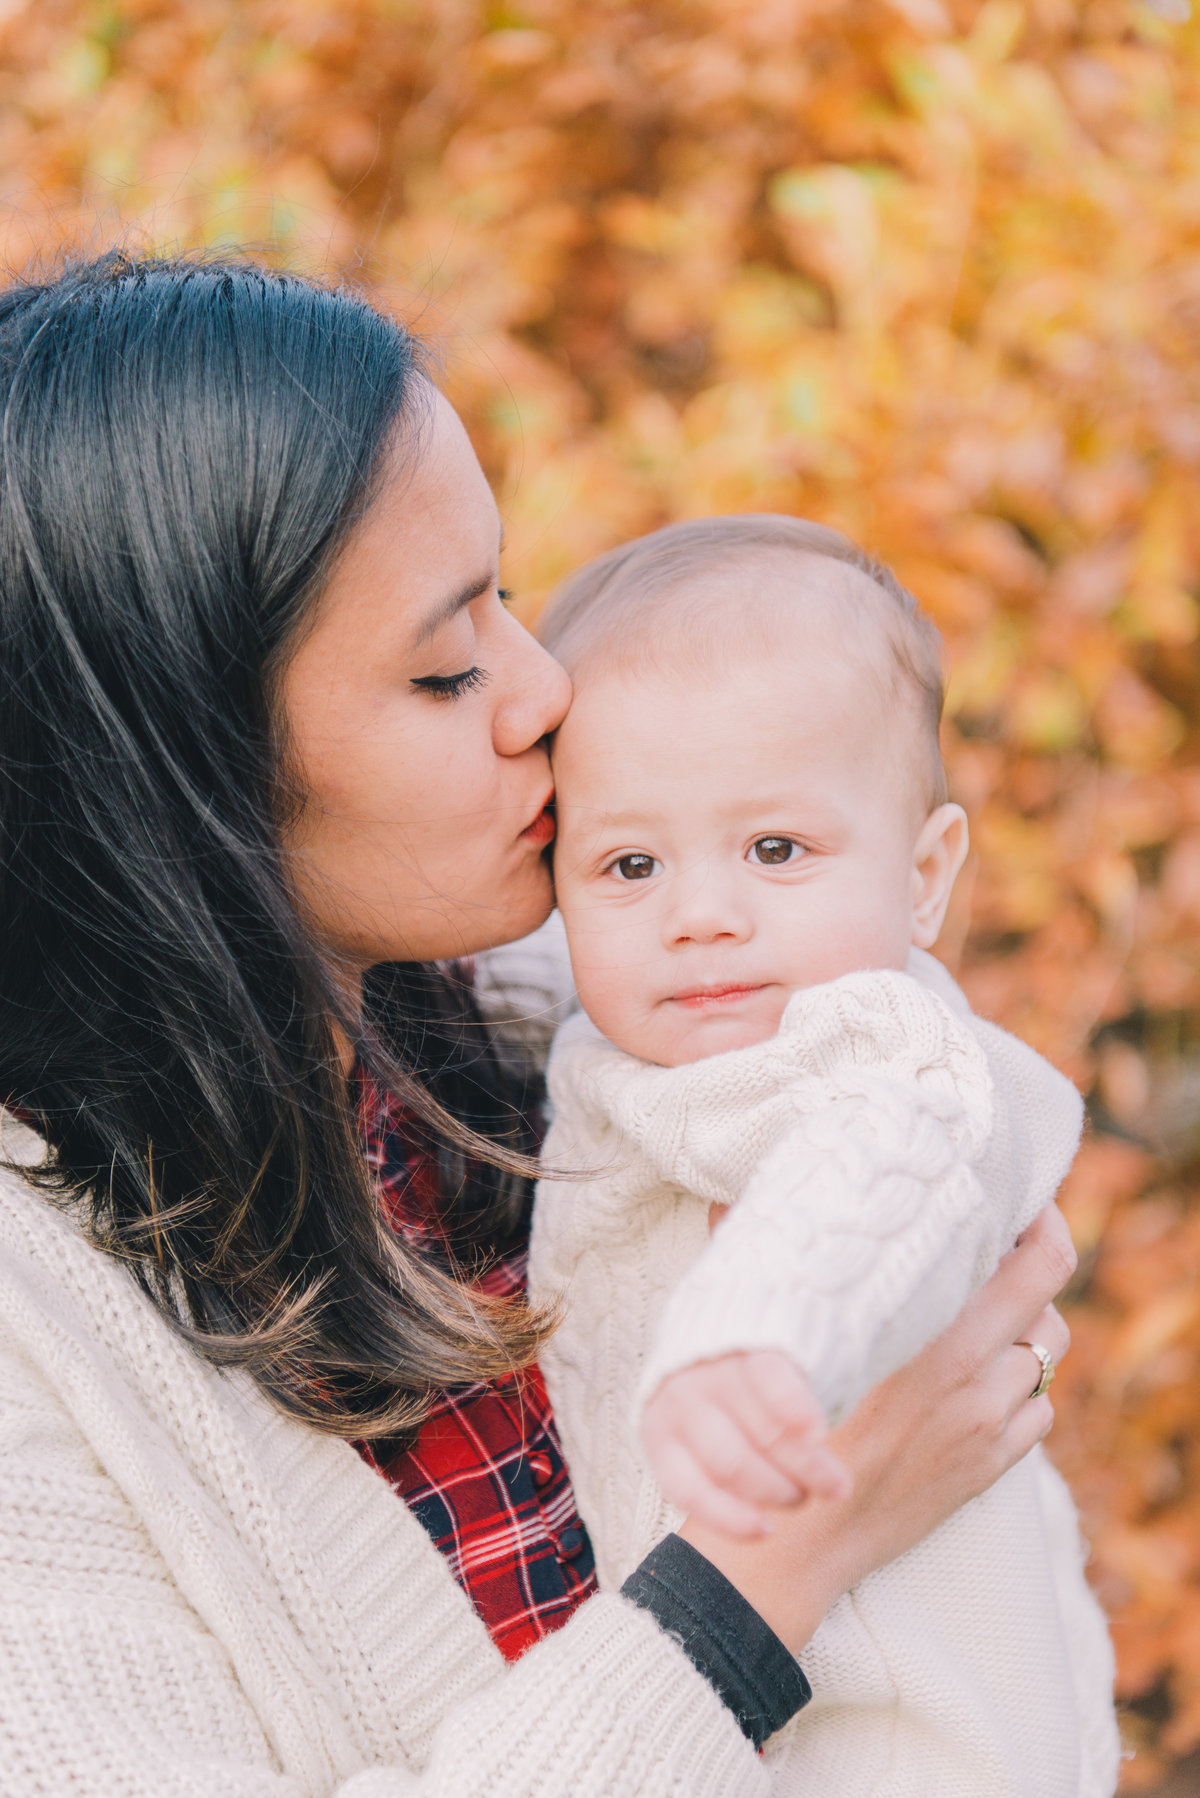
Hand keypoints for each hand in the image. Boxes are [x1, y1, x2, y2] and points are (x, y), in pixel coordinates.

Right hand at [677, 1202, 1076, 1653]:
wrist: (799, 1538)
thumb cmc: (779, 1431)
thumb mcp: (783, 1340)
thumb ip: (779, 1269)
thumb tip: (721, 1208)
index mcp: (935, 1335)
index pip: (1033, 1266)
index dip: (1041, 1226)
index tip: (1023, 1206)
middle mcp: (974, 1377)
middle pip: (1047, 1304)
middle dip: (1034, 1269)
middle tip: (1011, 1249)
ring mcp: (987, 1426)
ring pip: (1044, 1356)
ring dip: (1021, 1333)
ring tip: (985, 1318)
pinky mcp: (989, 1466)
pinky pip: (1038, 1412)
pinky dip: (1020, 1391)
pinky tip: (982, 1382)